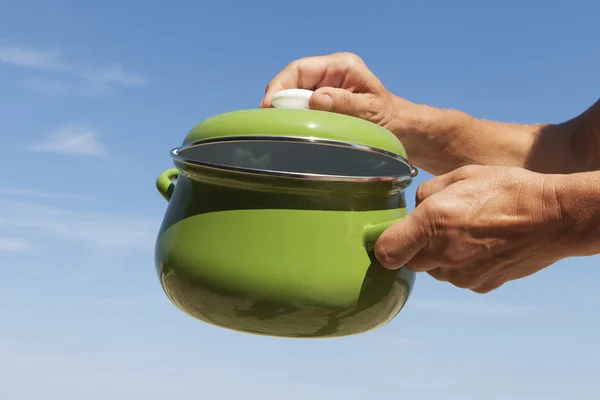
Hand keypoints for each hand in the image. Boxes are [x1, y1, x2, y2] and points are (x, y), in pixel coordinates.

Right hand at [260, 52, 401, 129]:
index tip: (269, 105)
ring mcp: (325, 87)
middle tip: (269, 122)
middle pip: (292, 81)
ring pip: (294, 95)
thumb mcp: (370, 111)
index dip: (280, 85)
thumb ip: (345, 103)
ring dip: (285, 111)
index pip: (300, 68)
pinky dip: (294, 118)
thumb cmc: (390, 118)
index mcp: (343, 66)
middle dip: (278, 100)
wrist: (401, 129)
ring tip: (278, 128)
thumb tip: (316, 99)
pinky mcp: (323, 102)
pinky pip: (302, 107)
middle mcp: (330, 73)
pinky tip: (291, 130)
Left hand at [374, 165, 567, 292]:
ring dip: (439, 256)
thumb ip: (426, 192)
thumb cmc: (507, 189)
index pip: (385, 251)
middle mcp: (443, 253)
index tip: (391, 236)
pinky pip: (457, 277)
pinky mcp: (479, 286)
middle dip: (415, 247)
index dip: (384, 244)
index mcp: (433, 222)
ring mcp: (462, 275)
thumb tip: (414, 208)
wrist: (554, 218)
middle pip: (409, 262)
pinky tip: (481, 246)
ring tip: (466, 233)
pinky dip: (461, 265)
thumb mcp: (460, 175)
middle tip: (438, 226)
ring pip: (434, 270)